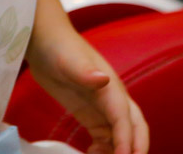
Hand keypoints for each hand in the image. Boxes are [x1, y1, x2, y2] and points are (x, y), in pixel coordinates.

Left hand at [30, 35, 148, 153]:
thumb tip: (104, 79)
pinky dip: (105, 149)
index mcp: (111, 87)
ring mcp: (102, 107)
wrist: (45, 40)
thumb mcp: (68, 60)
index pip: (124, 118)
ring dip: (119, 150)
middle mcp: (112, 99)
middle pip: (134, 128)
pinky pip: (105, 136)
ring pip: (121, 135)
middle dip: (136, 147)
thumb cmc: (58, 46)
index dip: (127, 139)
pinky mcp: (90, 113)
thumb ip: (85, 71)